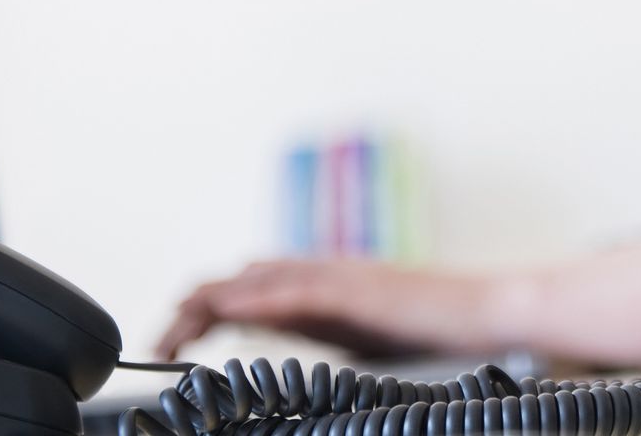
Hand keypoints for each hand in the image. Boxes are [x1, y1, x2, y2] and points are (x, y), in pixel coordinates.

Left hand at [154, 258, 490, 360]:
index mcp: (318, 290)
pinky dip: (256, 302)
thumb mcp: (361, 340)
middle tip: (156, 345)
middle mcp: (320, 275)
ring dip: (208, 303)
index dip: (200, 313)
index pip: (243, 290)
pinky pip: (296, 293)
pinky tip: (227, 315)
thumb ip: (321, 338)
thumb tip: (283, 364)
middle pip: (237, 279)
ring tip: (173, 330)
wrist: (484, 312)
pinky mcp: (357, 291)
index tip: (169, 348)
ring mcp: (338, 278)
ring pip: (255, 279)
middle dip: (190, 309)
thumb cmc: (433, 328)